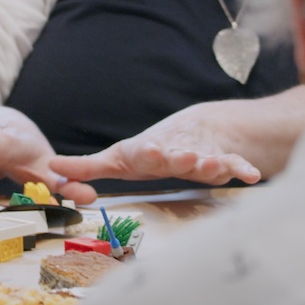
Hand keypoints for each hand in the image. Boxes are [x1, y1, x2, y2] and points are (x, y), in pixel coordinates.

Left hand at [52, 102, 264, 200]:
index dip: (149, 153)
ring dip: (211, 164)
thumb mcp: (119, 158)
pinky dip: (243, 169)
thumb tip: (51, 169)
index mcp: (151, 152)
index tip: (150, 152)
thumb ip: (87, 165)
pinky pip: (235, 165)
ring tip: (214, 166)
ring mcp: (202, 156)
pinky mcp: (223, 162)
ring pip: (208, 161)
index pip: (147, 152)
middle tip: (185, 160)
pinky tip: (253, 176)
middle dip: (182, 159)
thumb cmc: (151, 150)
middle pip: (179, 156)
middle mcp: (176, 153)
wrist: (198, 129)